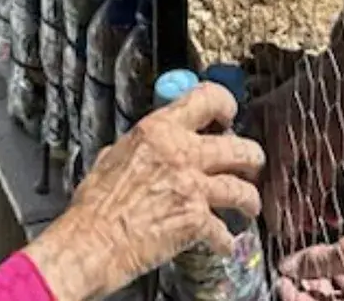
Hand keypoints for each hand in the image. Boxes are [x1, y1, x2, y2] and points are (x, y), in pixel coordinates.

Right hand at [23, 81, 264, 300]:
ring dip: (249, 200)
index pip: (207, 99)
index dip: (226, 105)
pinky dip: (226, 241)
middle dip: (251, 158)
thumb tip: (148, 145)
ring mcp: (191, 188)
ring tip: (248, 206)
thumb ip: (140, 147)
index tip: (229, 115)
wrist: (92, 242)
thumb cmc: (95, 206)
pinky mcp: (196, 221)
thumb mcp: (111, 157)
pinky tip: (224, 243)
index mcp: (157, 131)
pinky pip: (226, 232)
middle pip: (239, 147)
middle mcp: (180, 153)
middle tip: (250, 165)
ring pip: (243, 189)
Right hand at [260, 57, 343, 244]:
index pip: (270, 197)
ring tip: (315, 203)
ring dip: (287, 186)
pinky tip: (302, 174)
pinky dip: (282, 162)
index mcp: (278, 145)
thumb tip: (296, 222)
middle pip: (264, 181)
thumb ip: (314, 190)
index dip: (283, 222)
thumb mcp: (339, 156)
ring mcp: (261, 115)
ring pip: (265, 163)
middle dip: (287, 206)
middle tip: (312, 222)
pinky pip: (264, 142)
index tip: (295, 237)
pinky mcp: (267, 106)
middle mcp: (261, 130)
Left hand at [275, 212, 343, 300]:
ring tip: (308, 264)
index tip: (280, 281)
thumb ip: (316, 261)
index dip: (292, 296)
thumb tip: (286, 267)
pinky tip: (330, 263)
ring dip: (321, 284)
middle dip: (306, 289)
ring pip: (341, 298)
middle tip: (291, 271)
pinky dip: (340, 281)